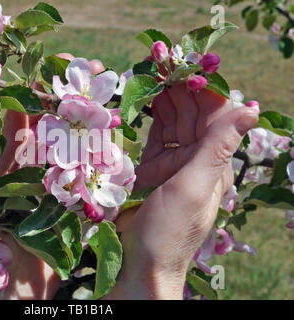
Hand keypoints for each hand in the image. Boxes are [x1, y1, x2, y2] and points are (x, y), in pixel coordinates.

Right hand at [106, 84, 257, 298]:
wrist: (140, 264)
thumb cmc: (169, 231)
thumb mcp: (195, 187)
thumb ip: (218, 147)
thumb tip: (251, 108)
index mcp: (213, 163)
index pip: (216, 116)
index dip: (203, 90)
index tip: (184, 66)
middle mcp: (196, 161)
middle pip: (193, 116)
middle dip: (180, 89)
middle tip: (161, 64)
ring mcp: (173, 165)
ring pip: (173, 124)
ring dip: (164, 100)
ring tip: (151, 77)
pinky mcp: (151, 170)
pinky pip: (155, 138)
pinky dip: (151, 120)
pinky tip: (146, 103)